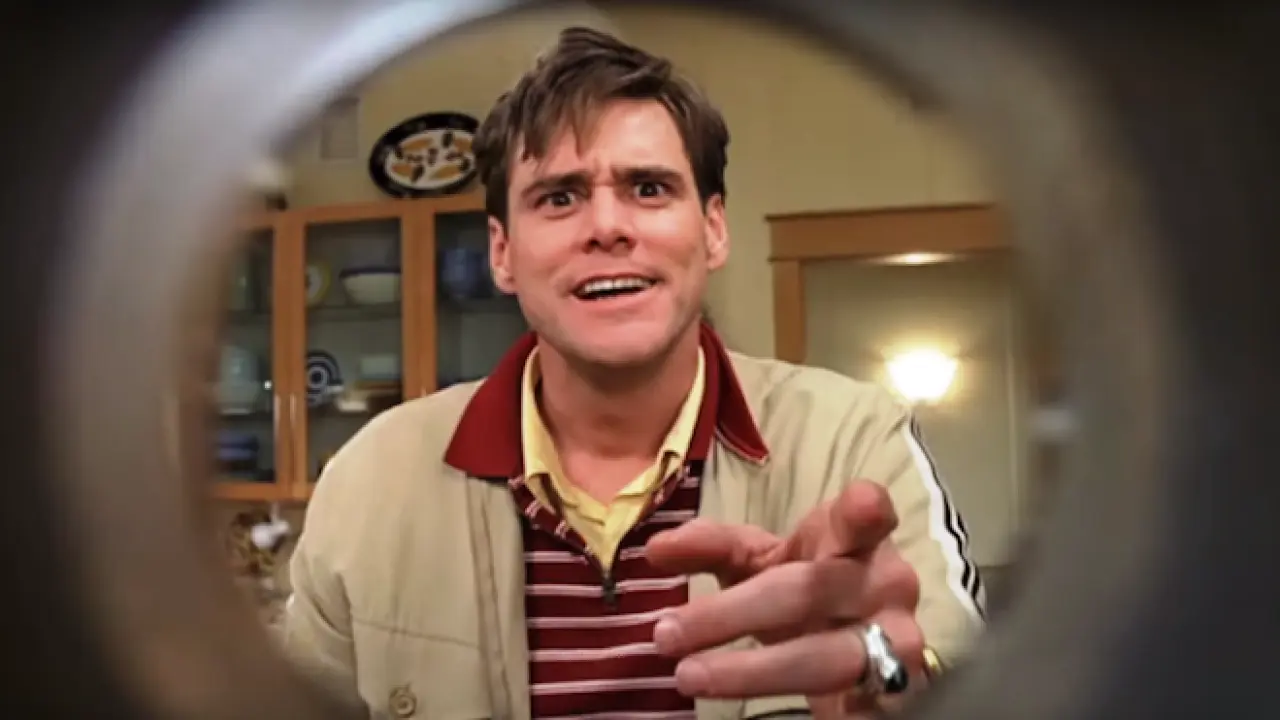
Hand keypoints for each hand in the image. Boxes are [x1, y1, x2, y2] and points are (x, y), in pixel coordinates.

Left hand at [646, 481, 925, 716]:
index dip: (866, 510)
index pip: (867, 515)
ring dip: (751, 671)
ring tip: (689, 676)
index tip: (861, 506)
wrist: (854, 641)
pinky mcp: (890, 695)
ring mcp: (895, 643)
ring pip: (824, 659)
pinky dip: (812, 714)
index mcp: (855, 538)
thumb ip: (710, 547)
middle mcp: (885, 585)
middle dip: (732, 614)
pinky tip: (752, 712)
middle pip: (808, 592)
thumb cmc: (803, 582)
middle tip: (667, 634)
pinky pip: (849, 708)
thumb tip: (656, 549)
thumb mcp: (757, 558)